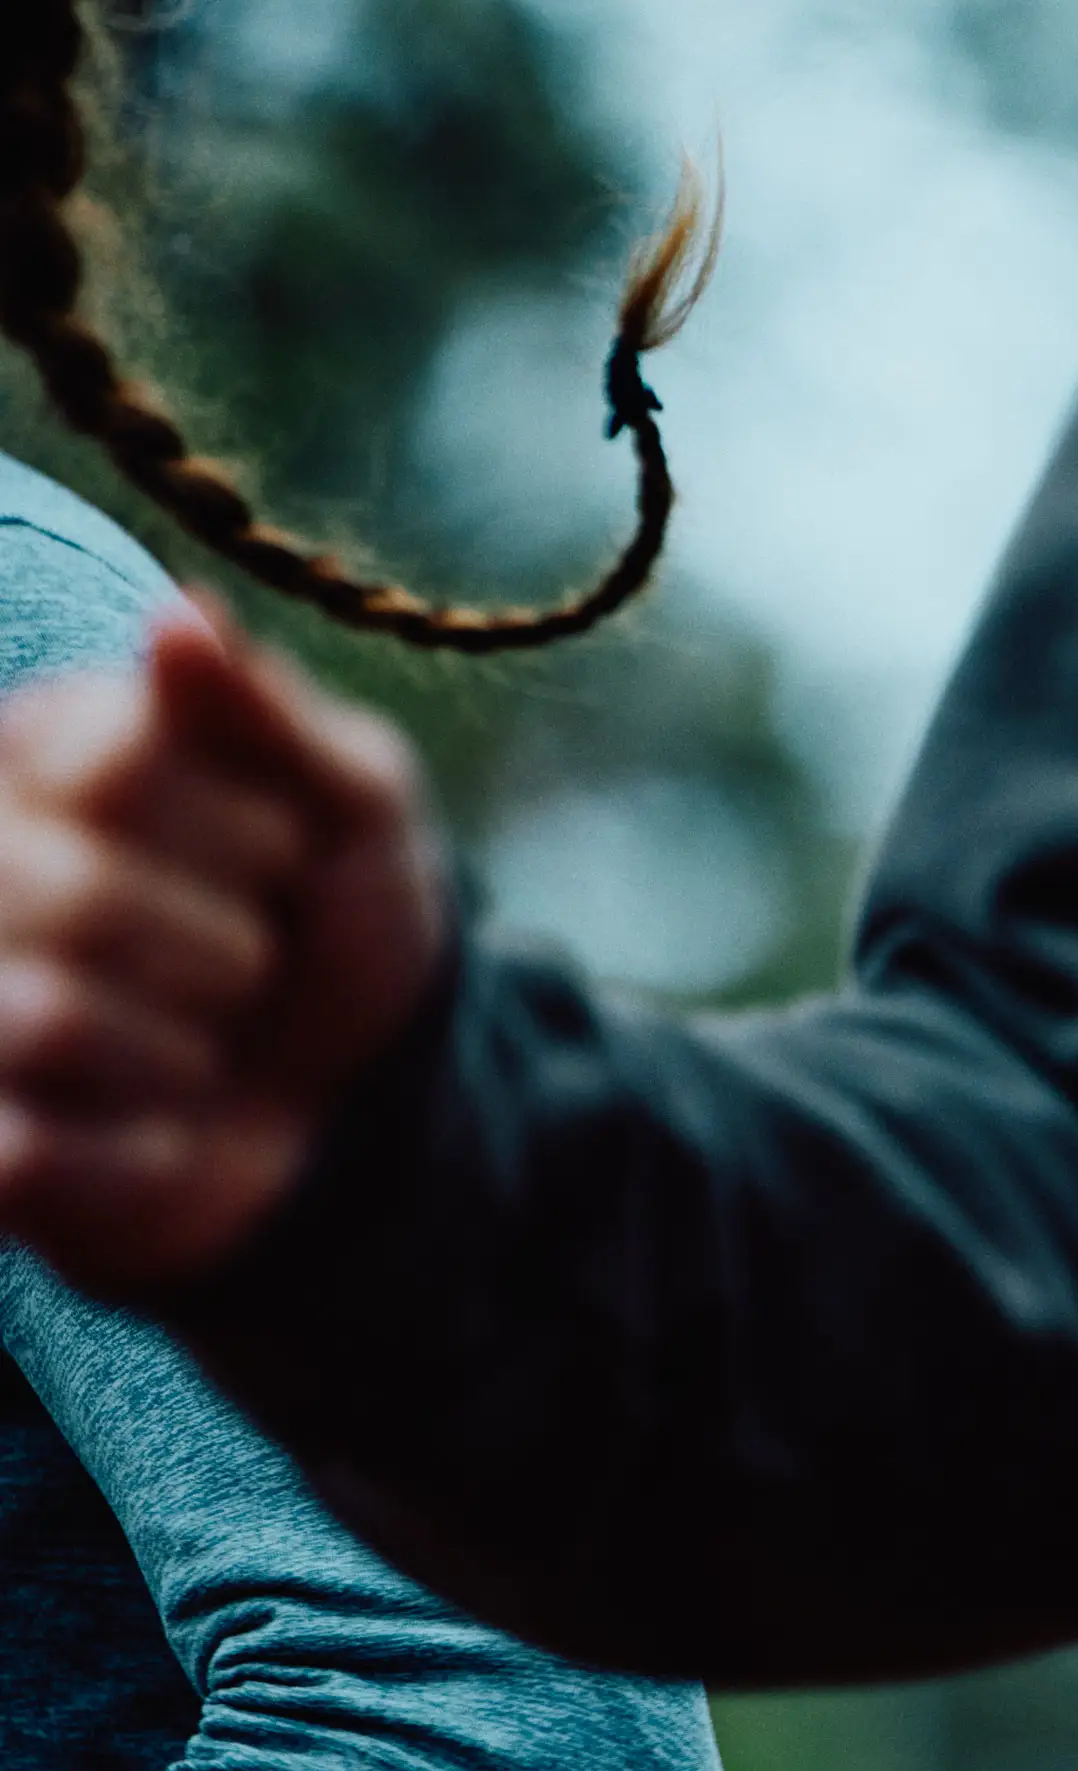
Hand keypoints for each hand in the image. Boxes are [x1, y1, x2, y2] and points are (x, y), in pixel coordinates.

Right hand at [0, 597, 449, 1295]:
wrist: (352, 1096)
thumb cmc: (332, 920)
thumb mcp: (352, 806)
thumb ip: (268, 716)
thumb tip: (180, 617)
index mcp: (44, 755)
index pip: (116, 761)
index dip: (251, 828)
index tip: (290, 856)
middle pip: (74, 892)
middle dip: (220, 945)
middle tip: (250, 963)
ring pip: (47, 1019)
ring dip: (184, 1049)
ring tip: (202, 1050)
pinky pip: (29, 1153)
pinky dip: (145, 1152)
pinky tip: (168, 1136)